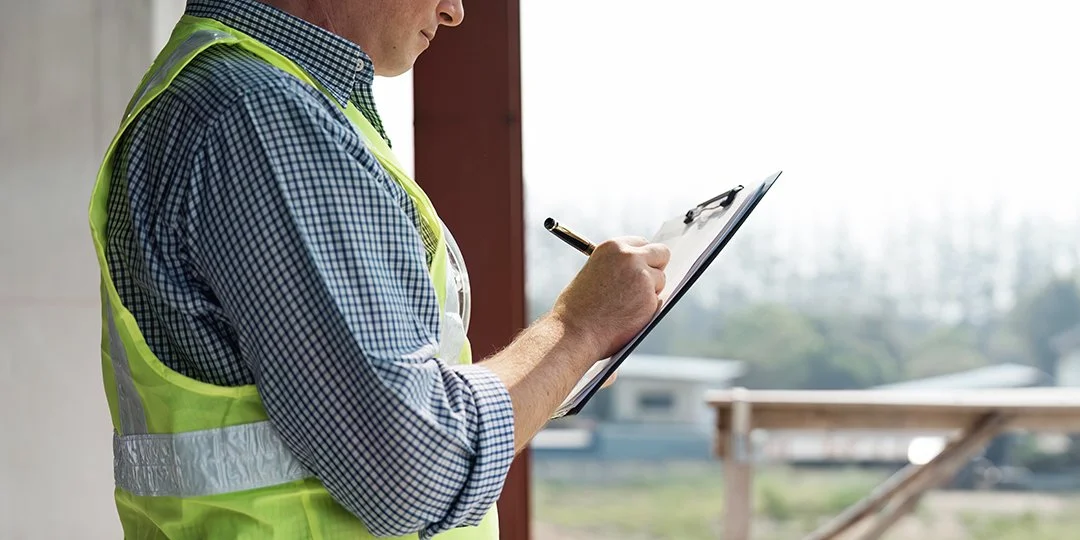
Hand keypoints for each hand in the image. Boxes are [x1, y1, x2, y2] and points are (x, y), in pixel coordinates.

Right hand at [551, 236, 670, 360]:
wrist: (575, 331)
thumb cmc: (577, 307)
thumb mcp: (593, 272)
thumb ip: (616, 266)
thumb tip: (639, 269)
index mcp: (613, 247)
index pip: (642, 242)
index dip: (644, 255)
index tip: (645, 264)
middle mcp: (630, 257)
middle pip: (661, 253)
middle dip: (657, 266)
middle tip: (651, 280)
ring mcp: (643, 277)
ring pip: (661, 279)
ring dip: (650, 291)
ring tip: (626, 305)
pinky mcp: (651, 299)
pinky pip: (658, 300)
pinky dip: (648, 309)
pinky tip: (629, 315)